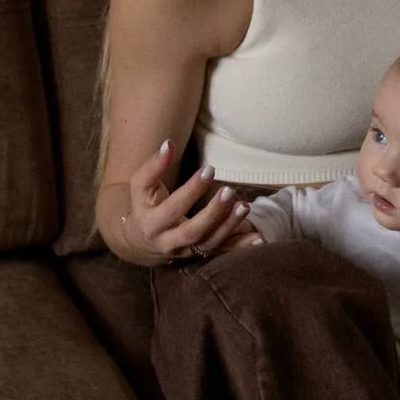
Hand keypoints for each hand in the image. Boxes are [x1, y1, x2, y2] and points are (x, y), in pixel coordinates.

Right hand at [121, 140, 260, 262]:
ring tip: (245, 206)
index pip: (173, 207)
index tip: (210, 168)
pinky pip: (223, 253)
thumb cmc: (144, 207)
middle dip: (213, 213)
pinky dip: (241, 247)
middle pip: (193, 231)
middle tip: (230, 190)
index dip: (191, 190)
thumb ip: (152, 167)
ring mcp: (187, 252)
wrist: (141, 243)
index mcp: (151, 224)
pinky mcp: (201, 256)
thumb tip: (168, 143)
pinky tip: (259, 239)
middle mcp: (169, 242)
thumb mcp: (140, 189)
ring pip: (210, 243)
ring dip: (230, 226)